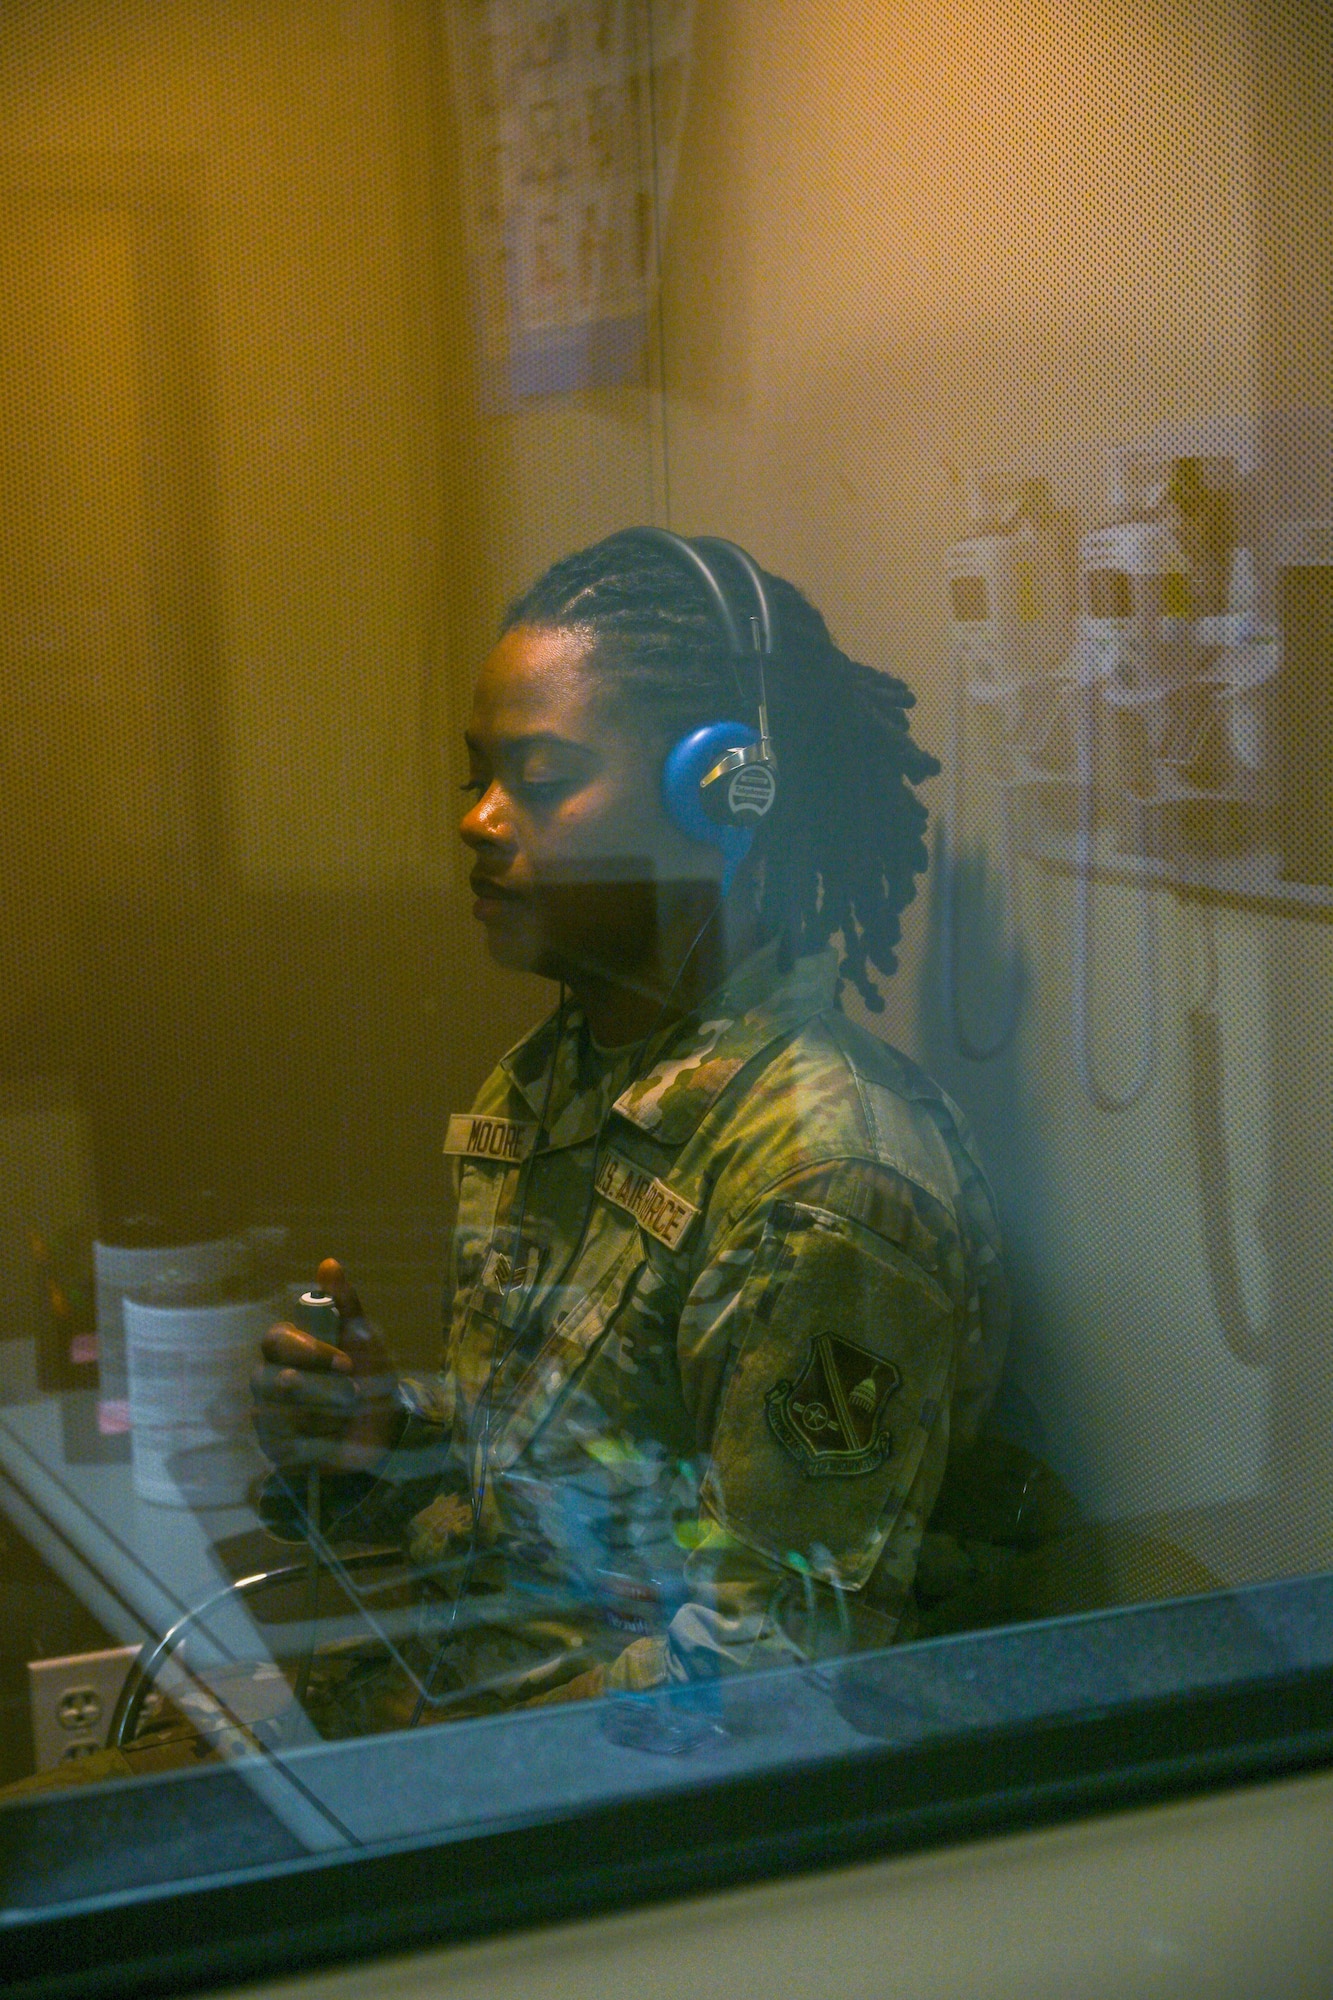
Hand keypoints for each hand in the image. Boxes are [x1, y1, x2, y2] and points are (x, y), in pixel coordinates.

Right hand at [250, 1257, 403, 1473]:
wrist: (384, 1433)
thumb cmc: (371, 1380)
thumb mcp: (366, 1341)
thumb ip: (345, 1306)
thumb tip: (328, 1263)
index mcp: (290, 1348)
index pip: (275, 1339)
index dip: (308, 1352)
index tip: (345, 1363)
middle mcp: (270, 1377)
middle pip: (265, 1378)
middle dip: (315, 1390)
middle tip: (351, 1396)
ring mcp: (267, 1412)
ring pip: (272, 1412)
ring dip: (320, 1417)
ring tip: (347, 1418)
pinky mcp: (272, 1445)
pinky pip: (278, 1443)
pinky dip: (313, 1442)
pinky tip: (332, 1439)